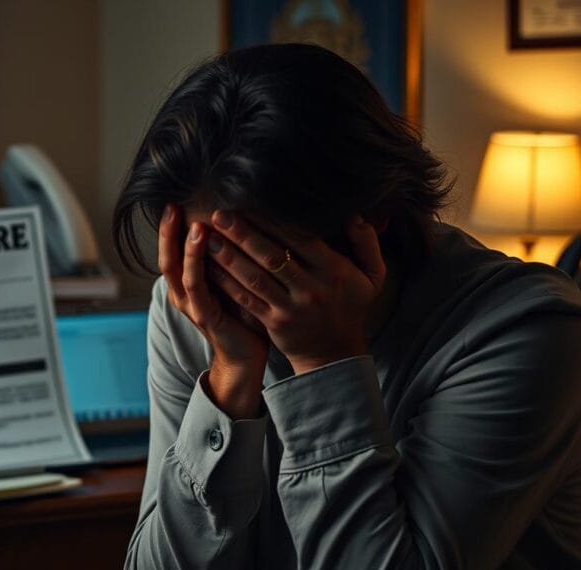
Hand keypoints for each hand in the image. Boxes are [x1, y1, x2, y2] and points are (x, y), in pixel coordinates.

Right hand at [158, 204, 269, 418]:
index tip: (173, 202)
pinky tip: (207, 254)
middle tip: (171, 207)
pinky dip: (199, 268)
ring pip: (180, 272)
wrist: (247, 353)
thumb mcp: (231, 278)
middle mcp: (183, 293)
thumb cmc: (243, 313)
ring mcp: (191, 305)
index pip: (171, 250)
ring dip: (187, 249)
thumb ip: (226, 254)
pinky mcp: (204, 316)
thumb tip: (237, 218)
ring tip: (195, 226)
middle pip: (167, 258)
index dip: (168, 228)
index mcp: (187, 283)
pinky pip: (198, 289)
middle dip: (167, 233)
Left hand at [206, 211, 386, 374]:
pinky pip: (246, 300)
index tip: (252, 204)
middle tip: (220, 215)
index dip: (274, 222)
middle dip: (243, 234)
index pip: (301, 240)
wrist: (335, 354)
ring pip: (255, 278)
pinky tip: (210, 268)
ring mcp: (290, 308)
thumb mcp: (372, 276)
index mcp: (334, 272)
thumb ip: (367, 243)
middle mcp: (311, 289)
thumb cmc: (351, 307)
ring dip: (229, 257)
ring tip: (208, 237)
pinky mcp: (273, 323)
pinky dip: (227, 283)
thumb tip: (354, 214)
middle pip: (272, 257)